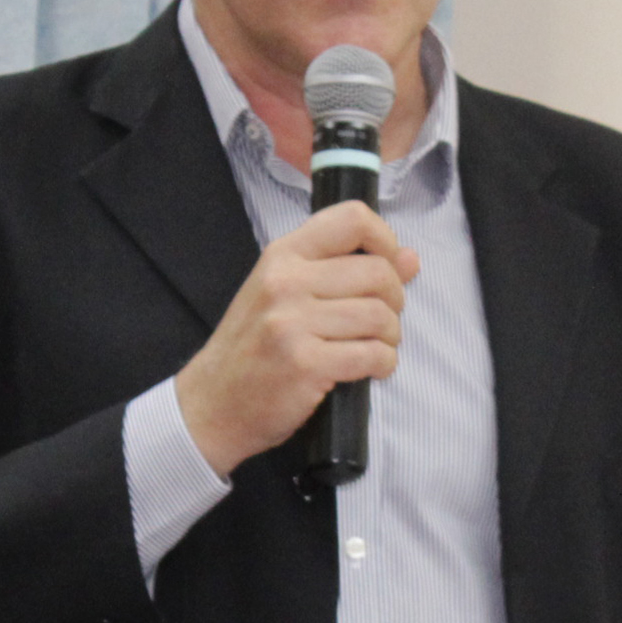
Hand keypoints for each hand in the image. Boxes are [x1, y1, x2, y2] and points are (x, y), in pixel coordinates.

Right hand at [174, 202, 419, 476]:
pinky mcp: (305, 364)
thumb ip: (344, 270)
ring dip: (390, 336)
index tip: (387, 267)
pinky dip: (383, 364)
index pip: (352, 219)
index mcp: (283, 256)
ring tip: (374, 347)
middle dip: (394, 300)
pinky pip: (373, 355)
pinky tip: (370, 368)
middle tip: (380, 322)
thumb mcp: (286, 295)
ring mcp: (293, 323)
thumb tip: (410, 258)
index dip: (385, 240)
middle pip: (378, 271)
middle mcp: (286, 282)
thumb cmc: (253, 348)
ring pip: (380, 315)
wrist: (211, 403)